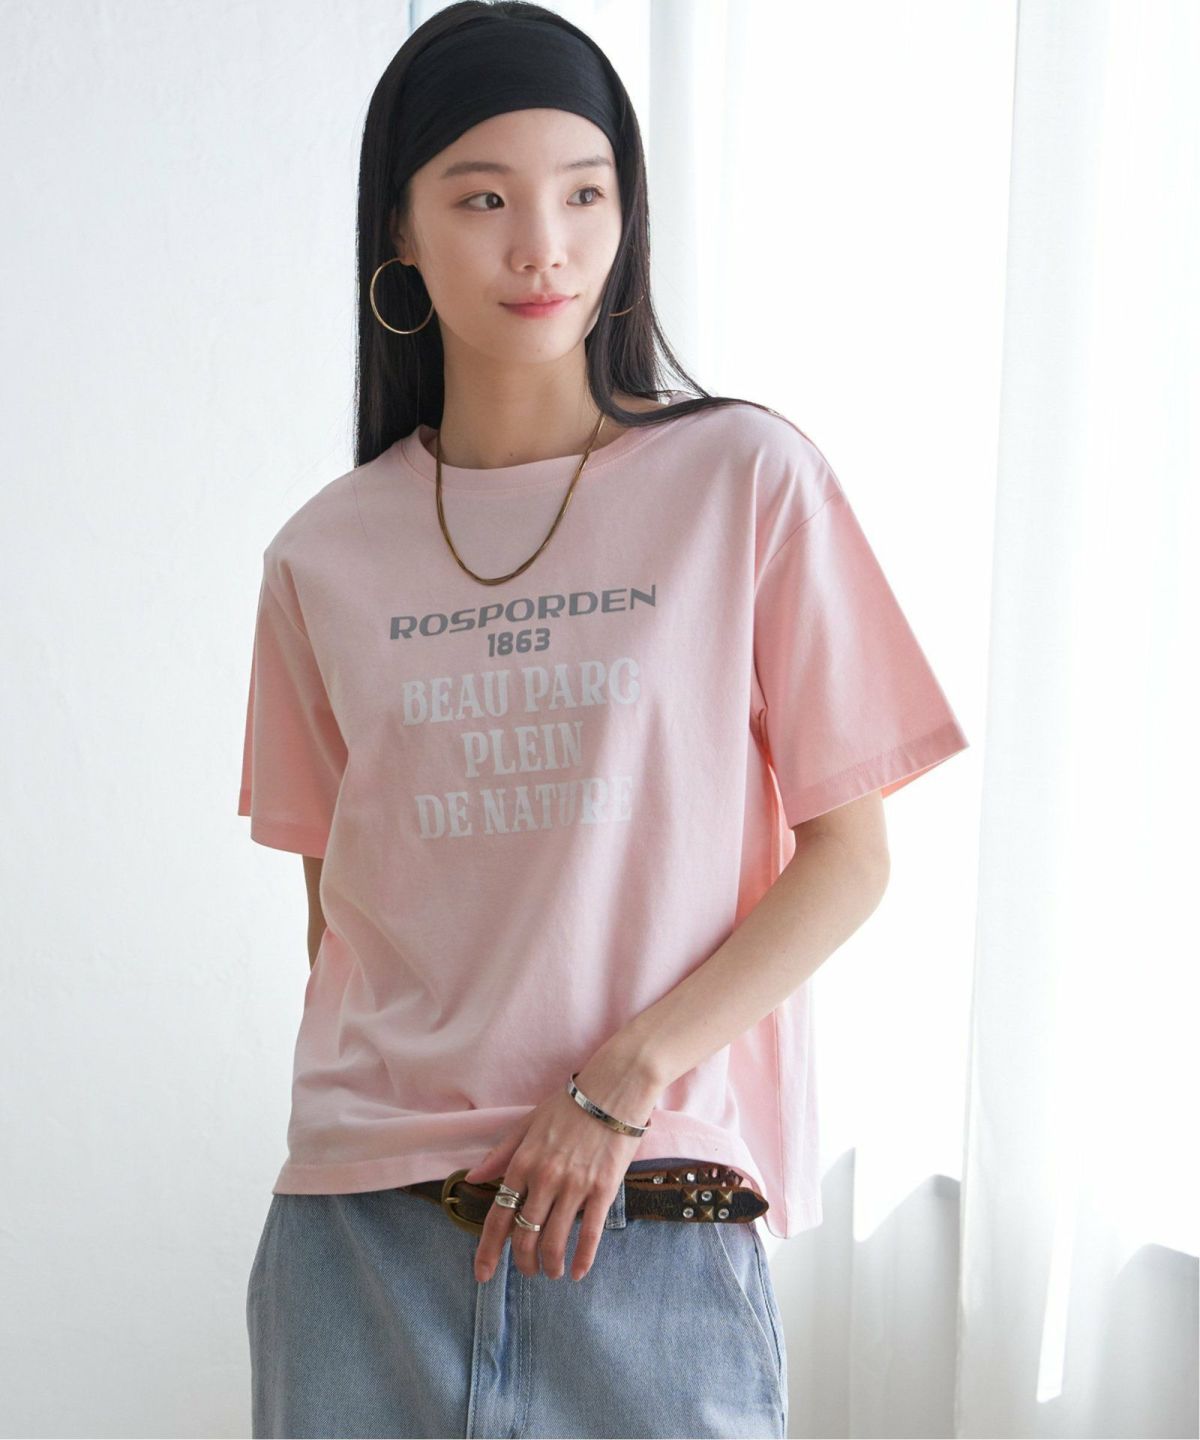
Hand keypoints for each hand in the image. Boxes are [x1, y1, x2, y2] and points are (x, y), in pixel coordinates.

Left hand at [462, 1056, 660, 1283]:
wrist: (613, 1090)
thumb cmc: (569, 1106)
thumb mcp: (527, 1123)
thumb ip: (500, 1153)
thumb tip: (472, 1177)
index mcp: (522, 1163)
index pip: (498, 1217)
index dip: (488, 1251)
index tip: (483, 1274)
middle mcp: (544, 1178)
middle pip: (525, 1235)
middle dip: (523, 1262)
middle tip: (528, 1270)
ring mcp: (574, 1185)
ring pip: (554, 1241)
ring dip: (549, 1265)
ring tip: (551, 1272)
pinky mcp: (603, 1189)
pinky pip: (590, 1234)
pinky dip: (583, 1259)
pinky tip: (578, 1272)